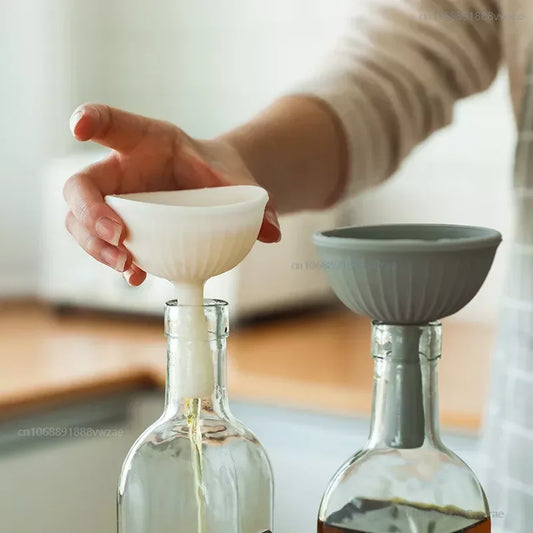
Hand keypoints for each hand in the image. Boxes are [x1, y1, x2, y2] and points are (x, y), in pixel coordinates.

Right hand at [63, 104, 280, 285]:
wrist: (212, 192)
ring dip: (95, 246)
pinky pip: (103, 246)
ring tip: (127, 265)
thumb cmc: (217, 176)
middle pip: (81, 185)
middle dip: (89, 210)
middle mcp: (122, 170)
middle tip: (119, 235)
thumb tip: (273, 233)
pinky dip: (115, 262)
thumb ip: (255, 202)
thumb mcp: (237, 181)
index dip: (90, 120)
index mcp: (146, 142)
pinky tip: (136, 276)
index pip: (112, 123)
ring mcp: (117, 201)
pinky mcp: (121, 228)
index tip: (79, 128)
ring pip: (80, 221)